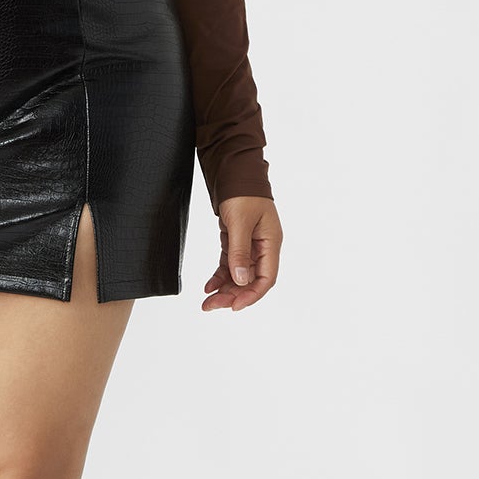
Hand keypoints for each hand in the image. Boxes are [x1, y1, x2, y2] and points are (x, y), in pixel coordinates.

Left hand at [202, 195, 280, 312]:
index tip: (234, 306)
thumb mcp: (239, 222)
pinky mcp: (236, 242)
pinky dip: (220, 276)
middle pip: (250, 280)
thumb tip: (240, 280)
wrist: (234, 171)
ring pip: (238, 275)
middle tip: (211, 306)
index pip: (266, 278)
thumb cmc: (243, 192)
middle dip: (232, 295)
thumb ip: (239, 251)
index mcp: (271, 243)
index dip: (251, 295)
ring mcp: (250, 246)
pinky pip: (229, 265)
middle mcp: (263, 247)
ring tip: (207, 302)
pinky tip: (209, 286)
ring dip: (224, 289)